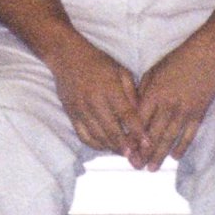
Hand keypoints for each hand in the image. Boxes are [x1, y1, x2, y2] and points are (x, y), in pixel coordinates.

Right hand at [47, 41, 142, 159]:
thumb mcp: (120, 71)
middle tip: (137, 157)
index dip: (138, 131)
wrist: (67, 56)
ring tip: (124, 153)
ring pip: (98, 136)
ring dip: (112, 148)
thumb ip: (131, 93)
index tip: (148, 144)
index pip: (127, 115)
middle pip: (112, 130)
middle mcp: (95, 101)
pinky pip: (84, 135)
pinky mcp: (71, 114)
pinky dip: (96, 144)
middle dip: (126, 147)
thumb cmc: (98, 62)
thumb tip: (140, 115)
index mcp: (110, 88)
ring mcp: (81, 109)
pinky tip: (105, 146)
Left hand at [132, 38, 214, 168]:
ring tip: (152, 168)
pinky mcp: (198, 113)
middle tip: (136, 167)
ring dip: (160, 155)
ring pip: (170, 138)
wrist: (204, 56)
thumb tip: (133, 111)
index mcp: (154, 94)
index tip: (126, 150)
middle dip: (144, 153)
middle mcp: (168, 105)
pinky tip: (175, 157)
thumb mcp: (153, 72)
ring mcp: (184, 111)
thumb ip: (142, 92)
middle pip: (153, 134)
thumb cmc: (175, 61)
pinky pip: (189, 135)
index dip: (133, 138)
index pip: (140, 122)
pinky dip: (181, 147)